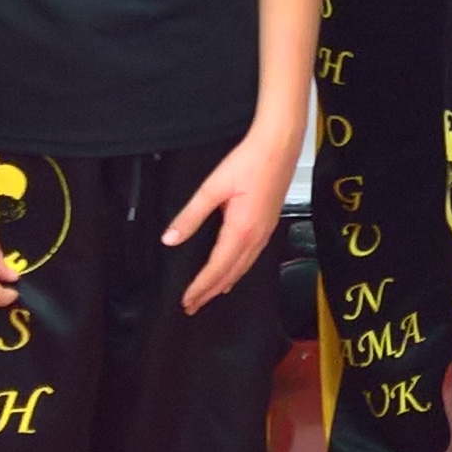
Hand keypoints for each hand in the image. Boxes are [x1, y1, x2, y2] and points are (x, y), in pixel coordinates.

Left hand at [164, 119, 300, 311]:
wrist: (280, 145)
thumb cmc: (250, 161)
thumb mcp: (212, 187)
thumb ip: (191, 215)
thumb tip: (171, 238)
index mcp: (241, 230)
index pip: (216, 268)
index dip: (200, 287)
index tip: (186, 300)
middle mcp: (256, 236)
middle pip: (230, 274)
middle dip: (210, 292)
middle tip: (192, 306)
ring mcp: (265, 232)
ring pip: (243, 268)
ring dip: (224, 284)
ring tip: (210, 295)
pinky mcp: (268, 224)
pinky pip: (252, 257)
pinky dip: (239, 271)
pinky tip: (234, 271)